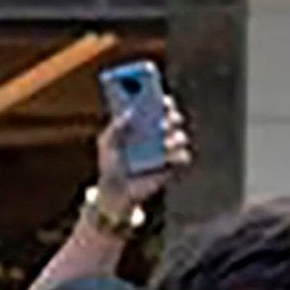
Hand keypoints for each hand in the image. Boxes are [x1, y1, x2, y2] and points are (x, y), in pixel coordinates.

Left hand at [95, 95, 193, 227]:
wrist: (115, 189)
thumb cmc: (111, 162)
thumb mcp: (107, 142)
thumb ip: (116, 127)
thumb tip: (129, 112)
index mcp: (145, 122)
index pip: (159, 106)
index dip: (164, 101)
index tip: (163, 100)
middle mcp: (159, 133)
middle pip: (174, 119)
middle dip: (172, 117)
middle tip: (166, 119)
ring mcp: (167, 149)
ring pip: (180, 137)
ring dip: (175, 137)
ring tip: (166, 142)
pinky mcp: (172, 166)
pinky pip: (182, 158)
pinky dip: (177, 156)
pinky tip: (168, 158)